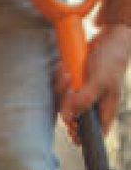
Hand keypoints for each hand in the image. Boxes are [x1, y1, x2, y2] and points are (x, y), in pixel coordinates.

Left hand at [55, 23, 130, 143]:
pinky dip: (58, 79)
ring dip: (60, 88)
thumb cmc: (111, 59)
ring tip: (68, 73)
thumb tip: (68, 117)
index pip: (92, 135)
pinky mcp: (72, 85)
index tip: (70, 124)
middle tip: (70, 88)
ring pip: (61, 104)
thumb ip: (85, 101)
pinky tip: (64, 68)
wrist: (109, 34)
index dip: (79, 135)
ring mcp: (81, 96)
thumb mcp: (101, 80)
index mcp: (104, 111)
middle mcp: (92, 106)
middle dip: (66, 104)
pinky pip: (58, 89)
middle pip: (71, 120)